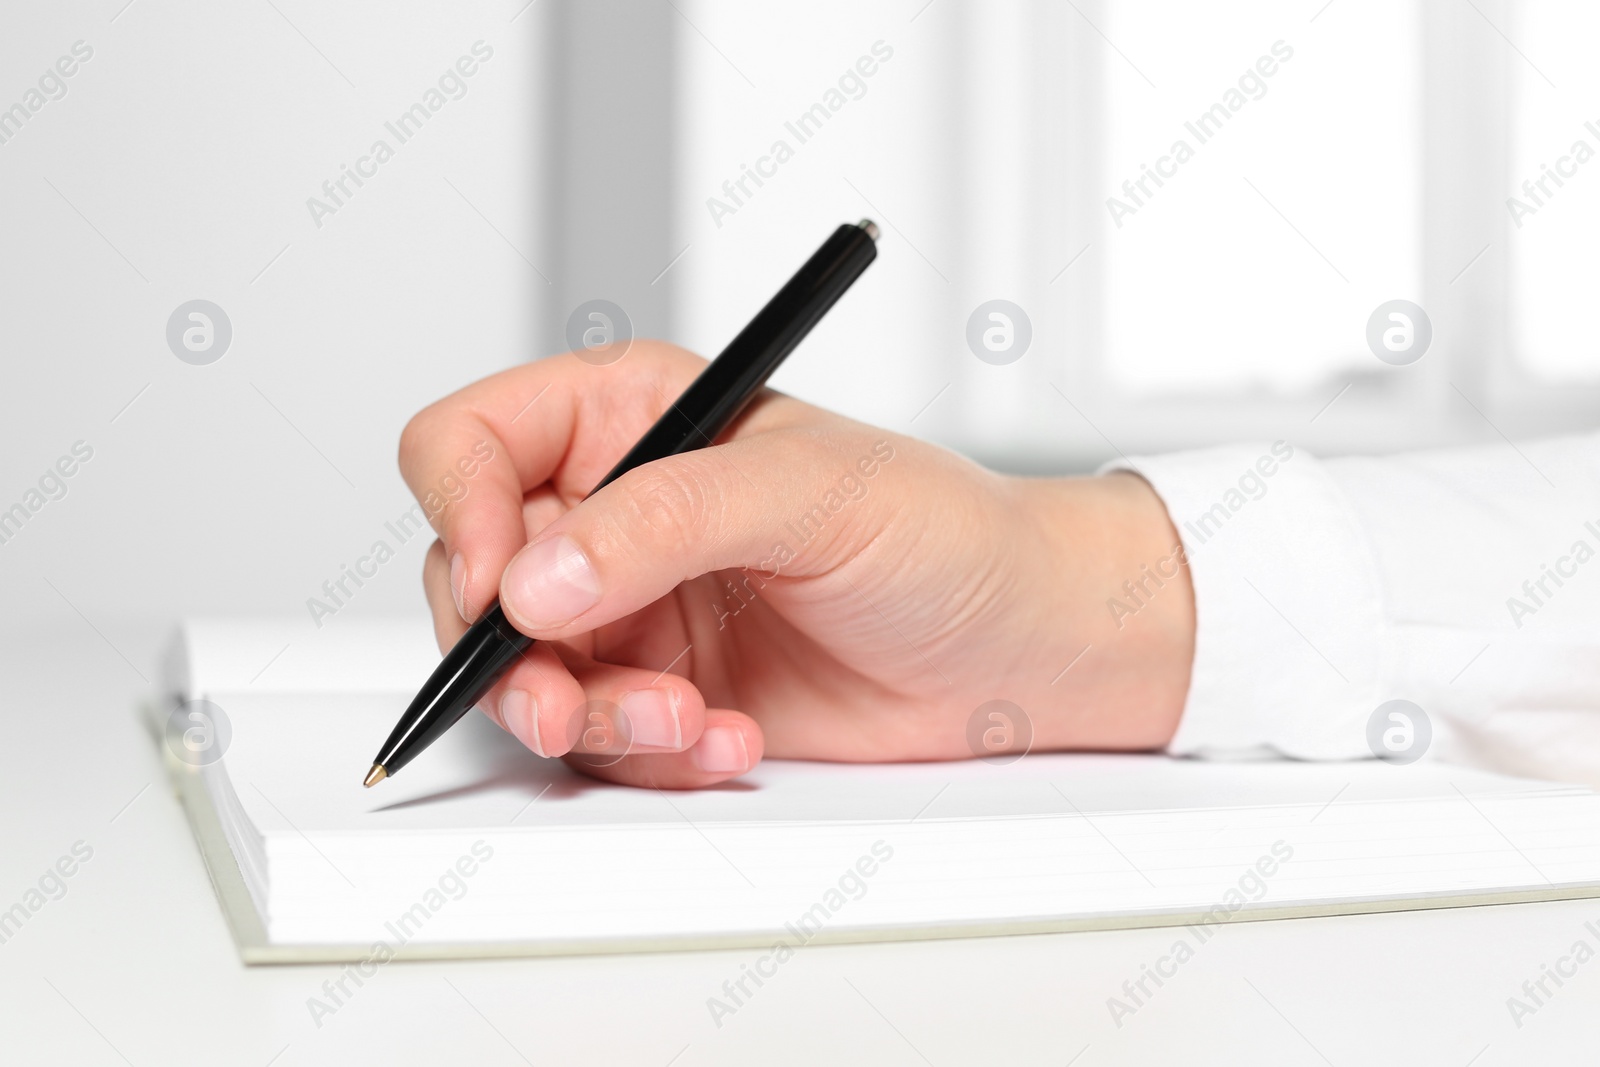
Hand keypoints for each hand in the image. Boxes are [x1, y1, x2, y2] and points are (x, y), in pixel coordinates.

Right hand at [399, 342, 1194, 787]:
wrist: (1021, 648)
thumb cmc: (946, 532)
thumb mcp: (812, 492)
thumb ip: (665, 519)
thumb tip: (536, 576)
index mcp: (635, 419)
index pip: (476, 441)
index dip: (461, 507)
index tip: (503, 582)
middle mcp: (619, 514)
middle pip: (476, 578)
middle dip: (511, 652)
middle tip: (563, 699)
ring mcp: (636, 610)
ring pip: (524, 676)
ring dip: (587, 716)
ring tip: (684, 720)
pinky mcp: (662, 693)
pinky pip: (597, 740)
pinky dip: (648, 753)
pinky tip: (727, 737)